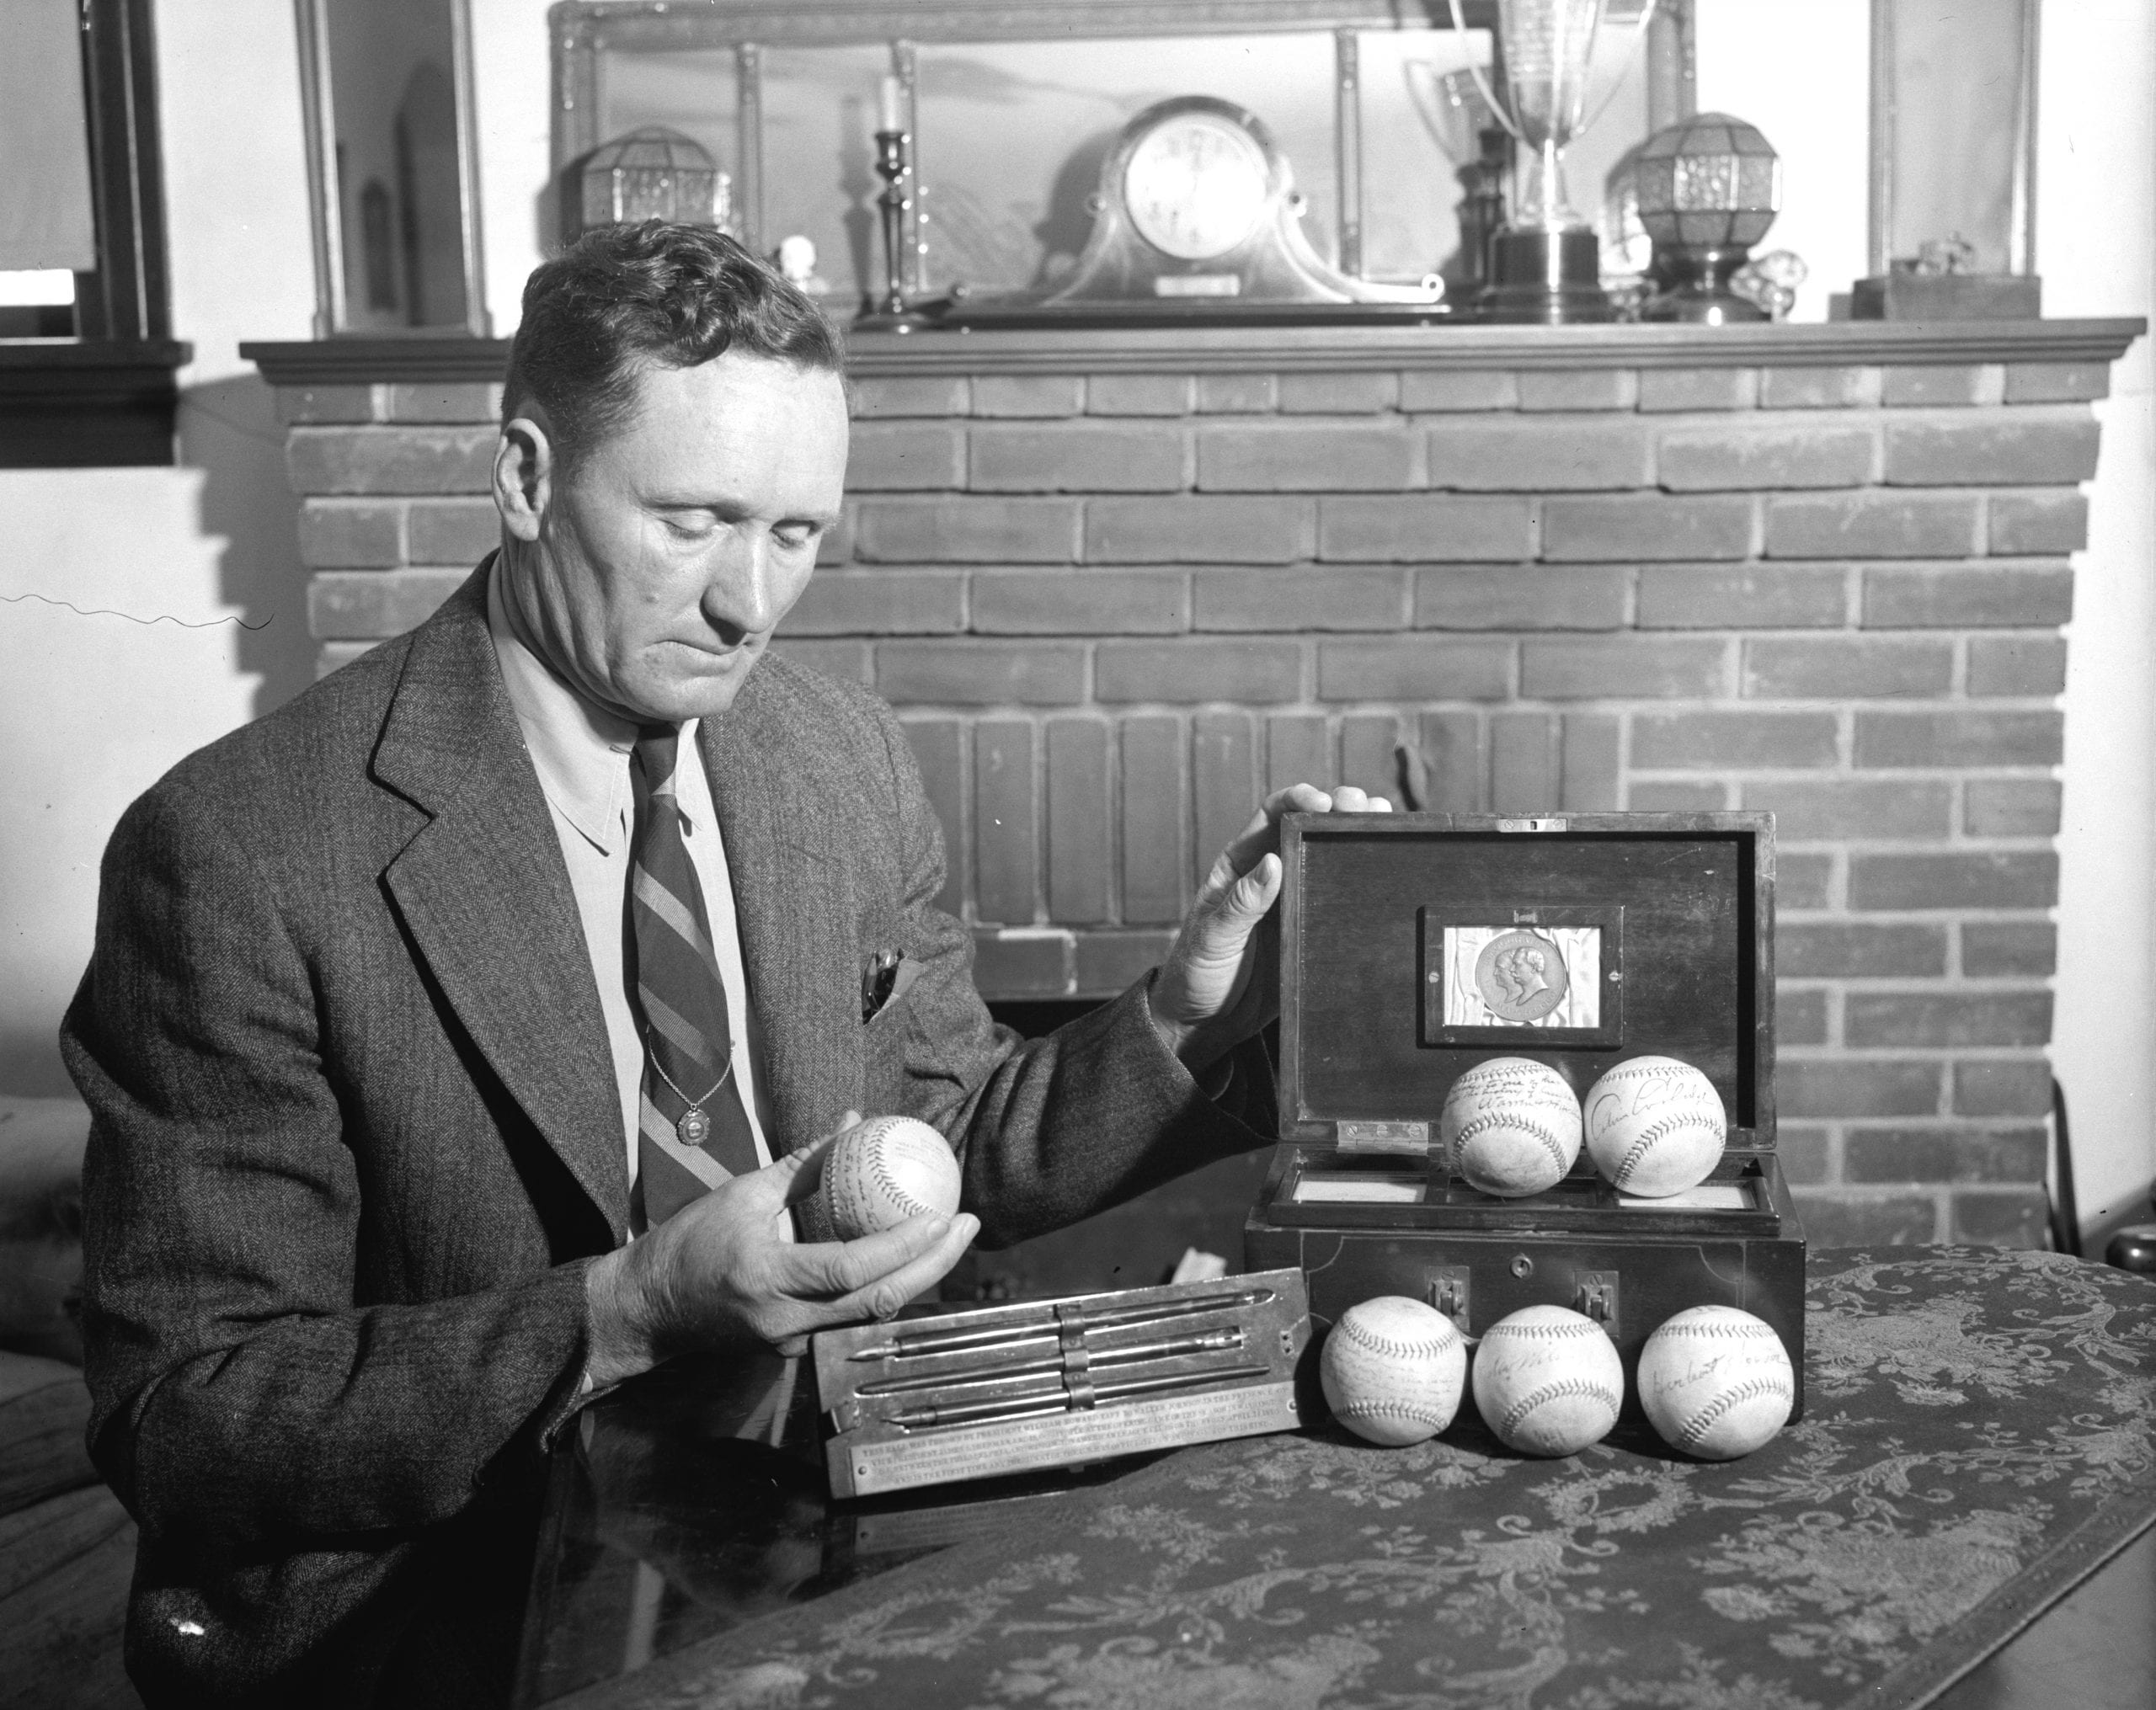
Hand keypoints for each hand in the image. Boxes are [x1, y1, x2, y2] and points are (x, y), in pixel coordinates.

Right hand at [584, 1112, 978, 1381]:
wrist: (648, 1309)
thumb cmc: (690, 1242)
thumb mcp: (744, 1193)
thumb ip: (804, 1163)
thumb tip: (853, 1121)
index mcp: (768, 1277)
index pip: (851, 1271)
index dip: (902, 1247)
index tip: (939, 1214)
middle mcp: (785, 1321)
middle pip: (877, 1303)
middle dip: (933, 1265)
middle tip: (968, 1223)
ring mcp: (792, 1344)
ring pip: (872, 1317)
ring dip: (919, 1279)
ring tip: (953, 1237)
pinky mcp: (796, 1349)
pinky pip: (853, 1319)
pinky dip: (888, 1290)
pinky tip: (913, 1260)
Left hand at [1148, 783, 1391, 1073]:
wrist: (1205, 1024)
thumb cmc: (1195, 974)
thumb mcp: (1212, 938)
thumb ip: (1241, 904)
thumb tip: (1274, 863)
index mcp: (1241, 866)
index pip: (1271, 815)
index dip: (1298, 798)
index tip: (1323, 800)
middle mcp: (1272, 877)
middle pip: (1311, 829)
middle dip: (1341, 808)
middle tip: (1367, 807)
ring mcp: (1296, 903)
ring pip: (1331, 859)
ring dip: (1359, 837)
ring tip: (1388, 824)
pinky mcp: (1313, 932)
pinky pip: (1343, 902)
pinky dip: (1366, 884)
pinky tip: (1387, 872)